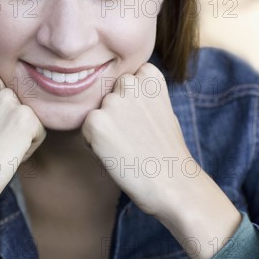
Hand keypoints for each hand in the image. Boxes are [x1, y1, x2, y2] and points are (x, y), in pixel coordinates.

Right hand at [0, 64, 45, 220]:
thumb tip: (24, 86)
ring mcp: (7, 97)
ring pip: (31, 113)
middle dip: (11, 118)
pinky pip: (40, 131)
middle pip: (19, 96)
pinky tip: (5, 155)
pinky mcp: (25, 117)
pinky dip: (28, 148)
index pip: (3, 83)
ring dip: (20, 133)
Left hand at [82, 63, 192, 219]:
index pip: (126, 80)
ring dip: (105, 128)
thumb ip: (141, 94)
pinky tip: (116, 154)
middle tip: (135, 136)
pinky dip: (94, 143)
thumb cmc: (167, 150)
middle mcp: (129, 82)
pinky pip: (85, 129)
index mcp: (149, 75)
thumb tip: (115, 92)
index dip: (132, 102)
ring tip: (127, 146)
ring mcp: (112, 101)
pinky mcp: (95, 122)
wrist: (172, 182)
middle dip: (115, 112)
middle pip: (108, 95)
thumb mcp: (162, 109)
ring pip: (96, 112)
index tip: (146, 120)